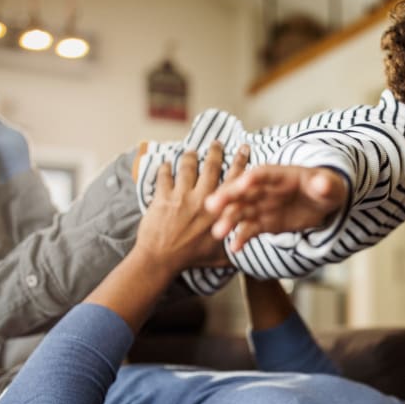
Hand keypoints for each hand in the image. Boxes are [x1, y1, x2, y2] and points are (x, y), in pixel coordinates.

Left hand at [134, 142, 248, 275]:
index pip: (233, 182)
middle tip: (216, 143)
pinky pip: (164, 177)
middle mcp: (202, 200)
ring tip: (190, 152)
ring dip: (189, 157)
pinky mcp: (163, 198)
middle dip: (215, 152)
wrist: (161, 260)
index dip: (240, 163)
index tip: (243, 149)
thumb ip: (230, 251)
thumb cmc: (189, 259)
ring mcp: (181, 197)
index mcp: (218, 211)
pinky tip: (165, 165)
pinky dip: (165, 169)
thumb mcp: (217, 256)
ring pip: (187, 167)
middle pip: (210, 167)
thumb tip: (240, 253)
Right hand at [204, 165, 347, 251]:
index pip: (263, 174)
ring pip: (241, 212)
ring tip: (218, 233)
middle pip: (243, 191)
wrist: (323, 203)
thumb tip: (323, 184)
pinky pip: (249, 230)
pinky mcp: (263, 223)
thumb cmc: (326, 187)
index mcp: (280, 174)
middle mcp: (265, 189)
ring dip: (228, 221)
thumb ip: (325, 185)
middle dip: (228, 197)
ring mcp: (262, 206)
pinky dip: (241, 239)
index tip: (241, 184)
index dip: (252, 178)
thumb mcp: (329, 185)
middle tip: (211, 205)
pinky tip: (234, 249)